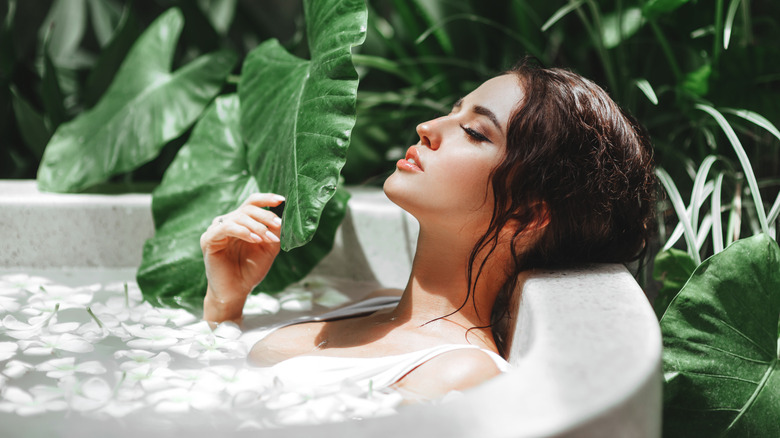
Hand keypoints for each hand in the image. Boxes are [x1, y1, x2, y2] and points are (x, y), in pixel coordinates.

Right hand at [200, 193, 283, 321]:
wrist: (236, 291)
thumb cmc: (251, 270)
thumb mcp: (268, 247)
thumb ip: (274, 231)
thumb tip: (284, 213)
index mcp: (241, 222)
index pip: (252, 203)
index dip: (266, 198)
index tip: (282, 200)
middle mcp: (228, 222)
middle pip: (247, 208)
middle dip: (265, 216)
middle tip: (278, 225)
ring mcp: (217, 230)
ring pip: (238, 217)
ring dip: (257, 226)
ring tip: (267, 238)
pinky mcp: (208, 240)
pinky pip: (226, 228)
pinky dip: (242, 231)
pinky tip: (254, 239)